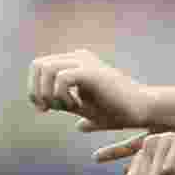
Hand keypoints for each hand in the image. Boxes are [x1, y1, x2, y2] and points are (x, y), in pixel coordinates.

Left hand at [27, 49, 151, 131]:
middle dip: (37, 91)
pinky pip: (62, 78)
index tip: (45, 110)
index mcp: (76, 62)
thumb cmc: (116, 111)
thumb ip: (69, 105)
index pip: (38, 67)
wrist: (140, 110)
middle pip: (37, 64)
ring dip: (48, 93)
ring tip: (67, 107)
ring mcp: (86, 62)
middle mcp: (79, 57)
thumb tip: (66, 117)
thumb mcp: (84, 108)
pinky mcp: (92, 72)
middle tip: (49, 109)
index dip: (34, 89)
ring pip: (46, 68)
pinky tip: (77, 107)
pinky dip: (62, 96)